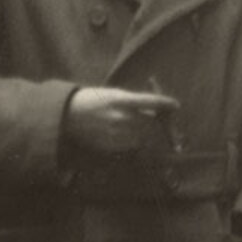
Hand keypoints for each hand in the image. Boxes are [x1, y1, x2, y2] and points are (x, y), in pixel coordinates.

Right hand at [61, 87, 179, 156]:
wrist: (66, 116)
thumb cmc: (90, 101)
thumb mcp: (112, 95)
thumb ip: (132, 102)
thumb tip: (154, 110)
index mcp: (121, 100)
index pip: (152, 102)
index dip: (166, 104)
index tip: (175, 105)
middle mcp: (121, 117)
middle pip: (152, 124)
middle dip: (162, 127)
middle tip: (168, 128)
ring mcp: (116, 133)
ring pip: (145, 138)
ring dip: (151, 137)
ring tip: (152, 135)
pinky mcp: (111, 146)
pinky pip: (132, 147)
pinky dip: (137, 144)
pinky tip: (134, 140)